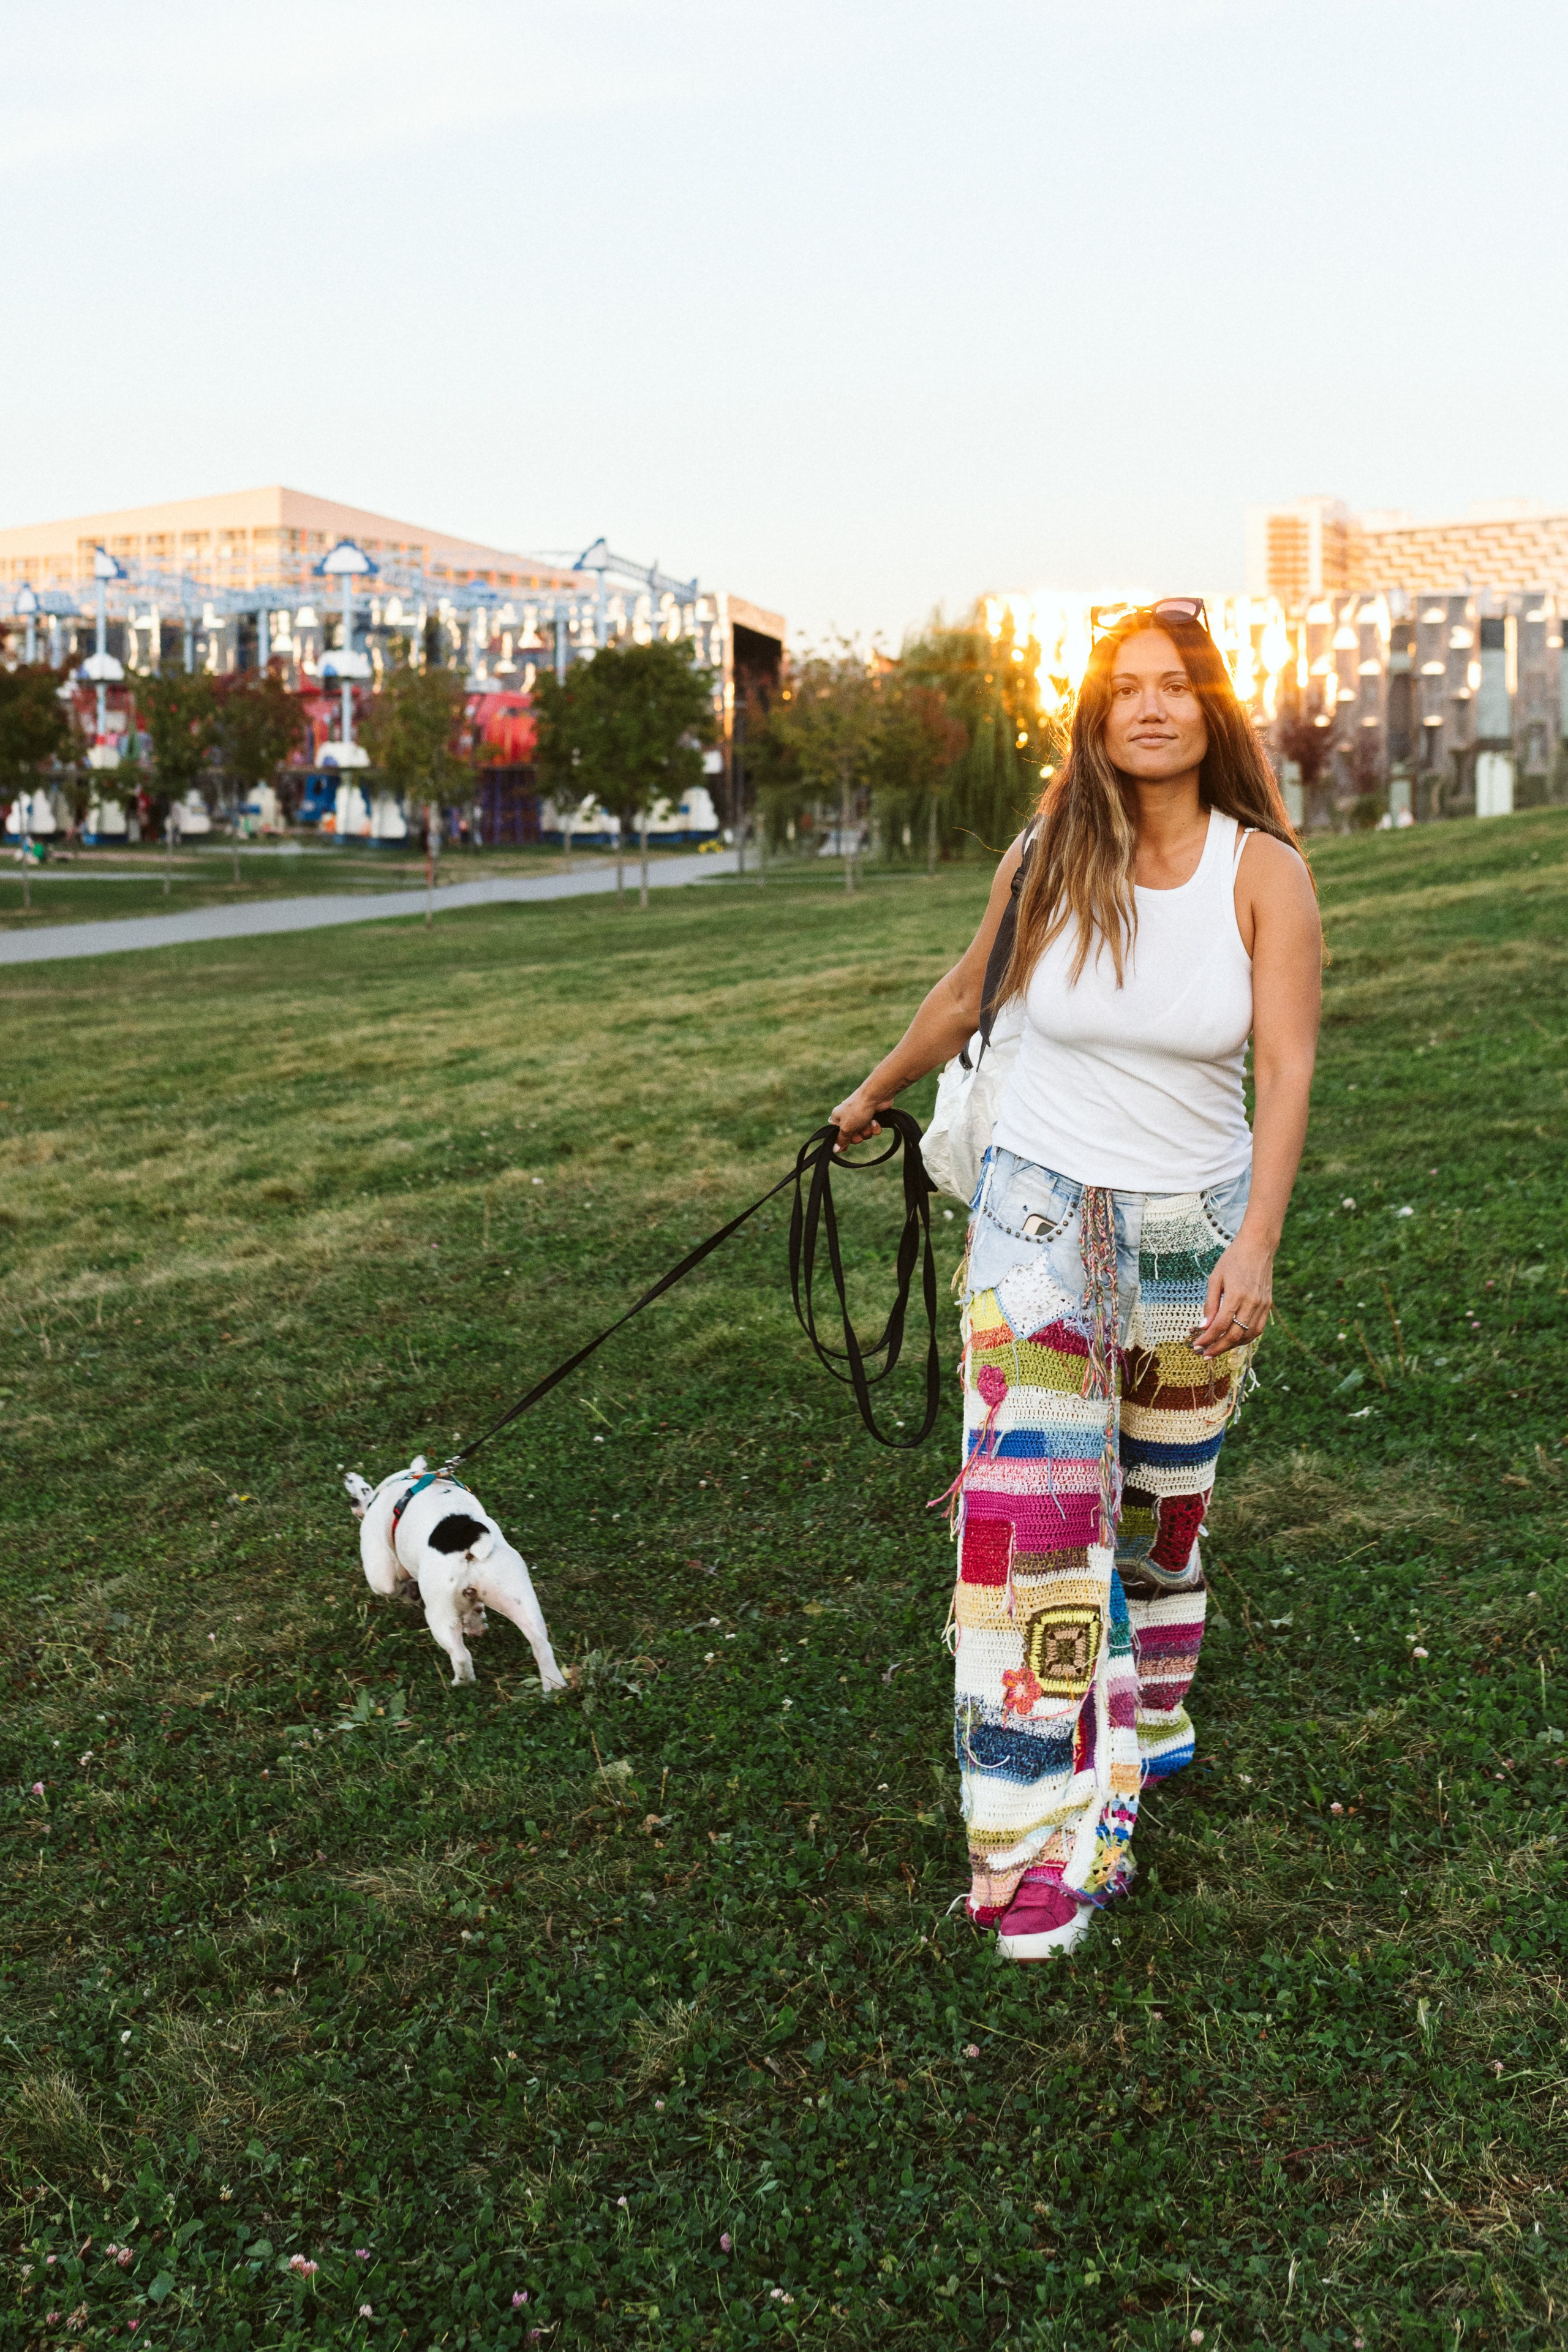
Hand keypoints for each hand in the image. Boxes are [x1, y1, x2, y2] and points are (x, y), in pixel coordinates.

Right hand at [829, 1082, 892, 1150]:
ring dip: (867, 1131)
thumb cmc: (857, 1110)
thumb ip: (841, 1140)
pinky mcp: (872, 1116)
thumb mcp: (846, 1128)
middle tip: (858, 1130)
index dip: (842, 1141)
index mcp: (837, 1118)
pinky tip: (875, 1120)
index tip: (846, 1148)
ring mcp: (860, 1117)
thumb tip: (834, 1149)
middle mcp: (848, 1117)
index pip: (836, 1135)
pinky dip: (875, 1127)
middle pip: (852, 1137)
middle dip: (858, 1136)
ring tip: (868, 1122)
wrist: (875, 1096)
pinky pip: (873, 1129)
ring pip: (864, 1134)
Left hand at [1194, 1230, 1273, 1358]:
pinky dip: (1246, 1338)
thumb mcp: (1215, 1278)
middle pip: (1235, 1336)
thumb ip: (1210, 1303)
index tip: (1197, 1346)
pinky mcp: (1268, 1306)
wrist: (1258, 1247)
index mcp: (1236, 1295)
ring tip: (1217, 1348)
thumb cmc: (1233, 1259)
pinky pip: (1258, 1329)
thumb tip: (1203, 1326)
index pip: (1220, 1326)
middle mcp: (1251, 1303)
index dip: (1208, 1339)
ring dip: (1232, 1346)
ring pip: (1248, 1336)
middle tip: (1204, 1354)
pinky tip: (1234, 1340)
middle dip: (1218, 1348)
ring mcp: (1262, 1306)